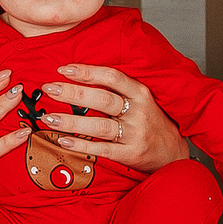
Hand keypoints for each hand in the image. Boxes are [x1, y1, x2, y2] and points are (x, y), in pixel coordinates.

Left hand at [36, 65, 187, 171]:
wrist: (173, 154)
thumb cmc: (152, 123)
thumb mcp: (141, 101)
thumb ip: (117, 90)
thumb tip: (79, 79)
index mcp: (141, 93)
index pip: (112, 77)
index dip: (86, 72)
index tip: (63, 69)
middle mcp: (139, 112)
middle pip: (102, 99)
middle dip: (73, 93)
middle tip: (49, 88)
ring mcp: (136, 134)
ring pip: (99, 125)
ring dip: (71, 121)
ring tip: (49, 118)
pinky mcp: (131, 154)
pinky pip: (102, 149)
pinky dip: (81, 145)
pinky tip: (63, 140)